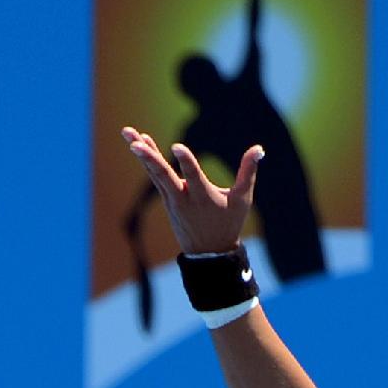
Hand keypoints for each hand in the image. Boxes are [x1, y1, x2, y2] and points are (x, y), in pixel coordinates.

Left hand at [121, 127, 263, 254]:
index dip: (185, 161)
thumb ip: (248, 172)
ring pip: (155, 174)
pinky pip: (155, 177)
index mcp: (204, 198)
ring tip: (128, 133)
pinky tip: (140, 143)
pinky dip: (148, 160)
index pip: (193, 177)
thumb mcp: (242, 200)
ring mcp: (172, 200)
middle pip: (163, 176)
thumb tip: (259, 148)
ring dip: (142, 153)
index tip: (176, 146)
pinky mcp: (167, 199)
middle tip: (134, 142)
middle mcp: (184, 198)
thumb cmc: (229, 223)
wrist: (208, 253)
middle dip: (148, 158)